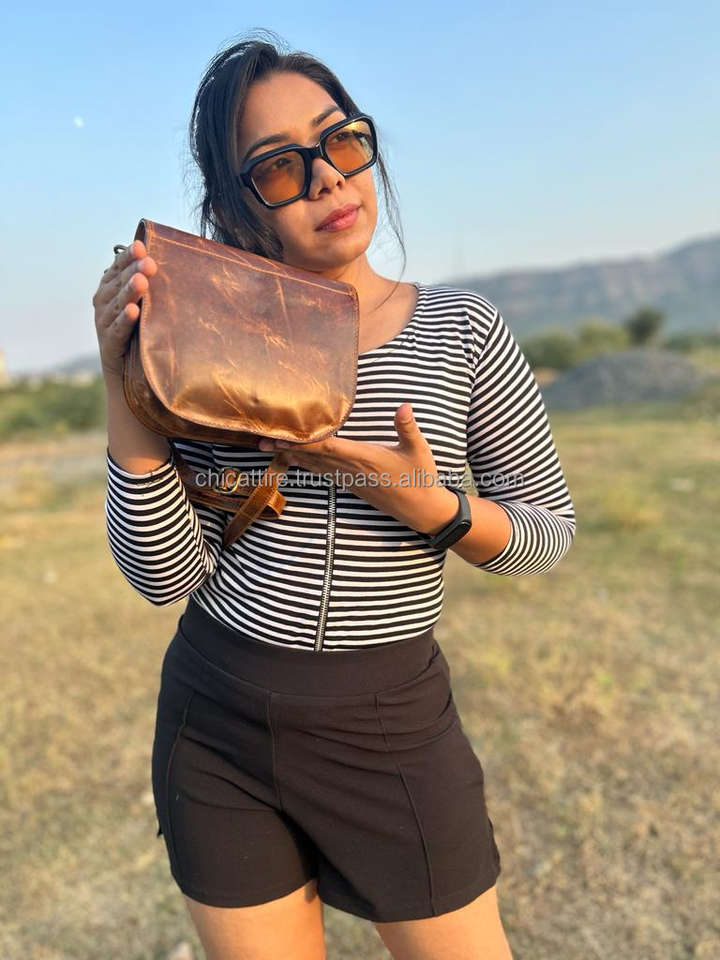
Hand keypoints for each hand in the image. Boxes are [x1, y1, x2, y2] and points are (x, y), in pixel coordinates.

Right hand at [92, 240, 157, 381]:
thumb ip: (153, 285)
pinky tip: (134, 311)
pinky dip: (124, 320)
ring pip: (116, 304)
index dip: (128, 257)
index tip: (142, 246)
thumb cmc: (143, 332)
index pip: (118, 267)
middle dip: (133, 271)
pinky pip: (117, 330)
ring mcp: (103, 324)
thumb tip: (181, 259)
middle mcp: (103, 303)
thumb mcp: (148, 306)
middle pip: (118, 283)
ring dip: (129, 292)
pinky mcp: (109, 345)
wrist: (130, 375)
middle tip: (149, 263)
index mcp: (110, 288)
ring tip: (142, 282)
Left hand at [258, 402, 459, 533]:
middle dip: (286, 448)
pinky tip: (293, 459)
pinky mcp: (351, 484)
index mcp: (364, 458)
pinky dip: (305, 464)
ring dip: (291, 457)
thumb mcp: (418, 450)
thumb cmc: (420, 477)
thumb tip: (404, 406)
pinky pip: (322, 472)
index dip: (303, 443)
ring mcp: (349, 478)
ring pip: (314, 466)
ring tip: (268, 447)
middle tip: (260, 440)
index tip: (282, 437)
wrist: (421, 509)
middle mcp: (351, 469)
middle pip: (312, 457)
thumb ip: (407, 427)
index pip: (327, 448)